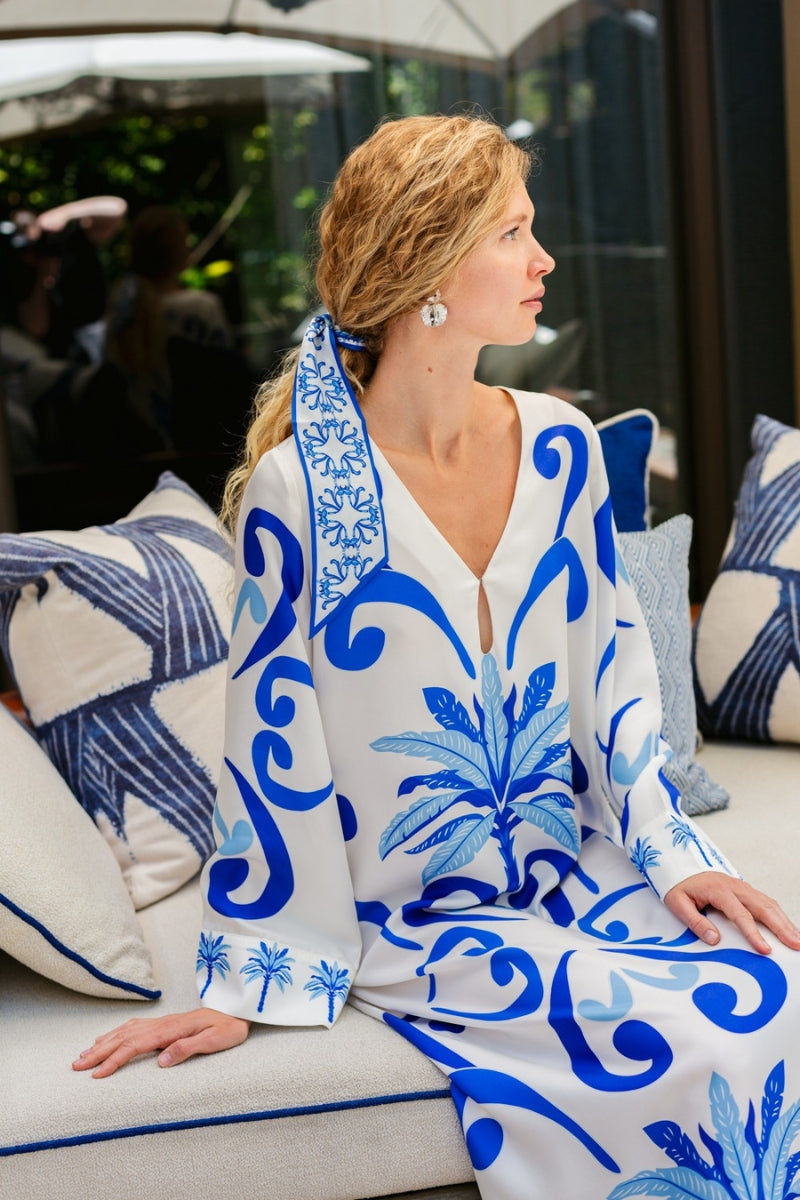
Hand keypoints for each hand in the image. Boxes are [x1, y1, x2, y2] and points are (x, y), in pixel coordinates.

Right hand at [72, 1008, 249, 1077]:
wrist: (239, 1010)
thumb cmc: (229, 1029)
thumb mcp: (214, 1042)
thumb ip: (187, 1049)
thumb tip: (160, 1061)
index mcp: (172, 1030)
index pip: (136, 1046)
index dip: (115, 1059)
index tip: (97, 1073)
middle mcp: (163, 1024)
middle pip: (124, 1037)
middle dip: (99, 1052)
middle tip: (77, 1065)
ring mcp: (163, 1022)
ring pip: (126, 1031)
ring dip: (104, 1042)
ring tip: (84, 1054)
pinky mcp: (165, 1023)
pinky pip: (135, 1026)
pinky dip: (117, 1032)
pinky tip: (108, 1037)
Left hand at [664, 872, 799, 954]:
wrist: (680, 865)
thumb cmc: (679, 886)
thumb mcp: (677, 903)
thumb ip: (694, 921)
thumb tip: (714, 939)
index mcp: (719, 890)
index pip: (740, 914)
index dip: (754, 933)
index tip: (765, 949)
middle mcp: (735, 887)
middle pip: (763, 907)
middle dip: (781, 927)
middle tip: (796, 944)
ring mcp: (743, 887)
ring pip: (769, 904)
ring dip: (785, 921)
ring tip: (798, 939)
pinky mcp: (746, 890)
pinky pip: (767, 902)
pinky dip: (780, 915)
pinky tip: (788, 927)